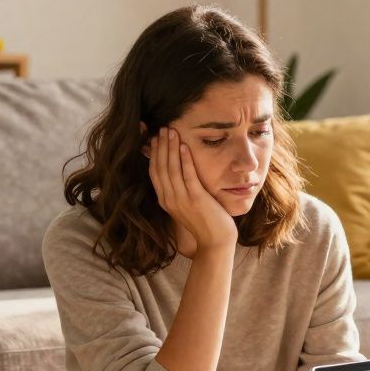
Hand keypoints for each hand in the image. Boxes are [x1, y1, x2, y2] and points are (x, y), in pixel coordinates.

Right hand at [148, 127, 236, 253]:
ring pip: (171, 169)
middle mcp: (169, 199)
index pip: (154, 172)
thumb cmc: (204, 223)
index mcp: (165, 200)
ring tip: (171, 131)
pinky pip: (188, 175)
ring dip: (171, 148)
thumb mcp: (186, 205)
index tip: (155, 138)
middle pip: (160, 167)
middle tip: (162, 128)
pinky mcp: (196, 199)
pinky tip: (184, 146)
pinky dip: (185, 159)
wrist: (215, 242)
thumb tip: (177, 173)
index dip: (154, 154)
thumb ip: (178, 190)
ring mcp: (182, 200)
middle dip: (161, 146)